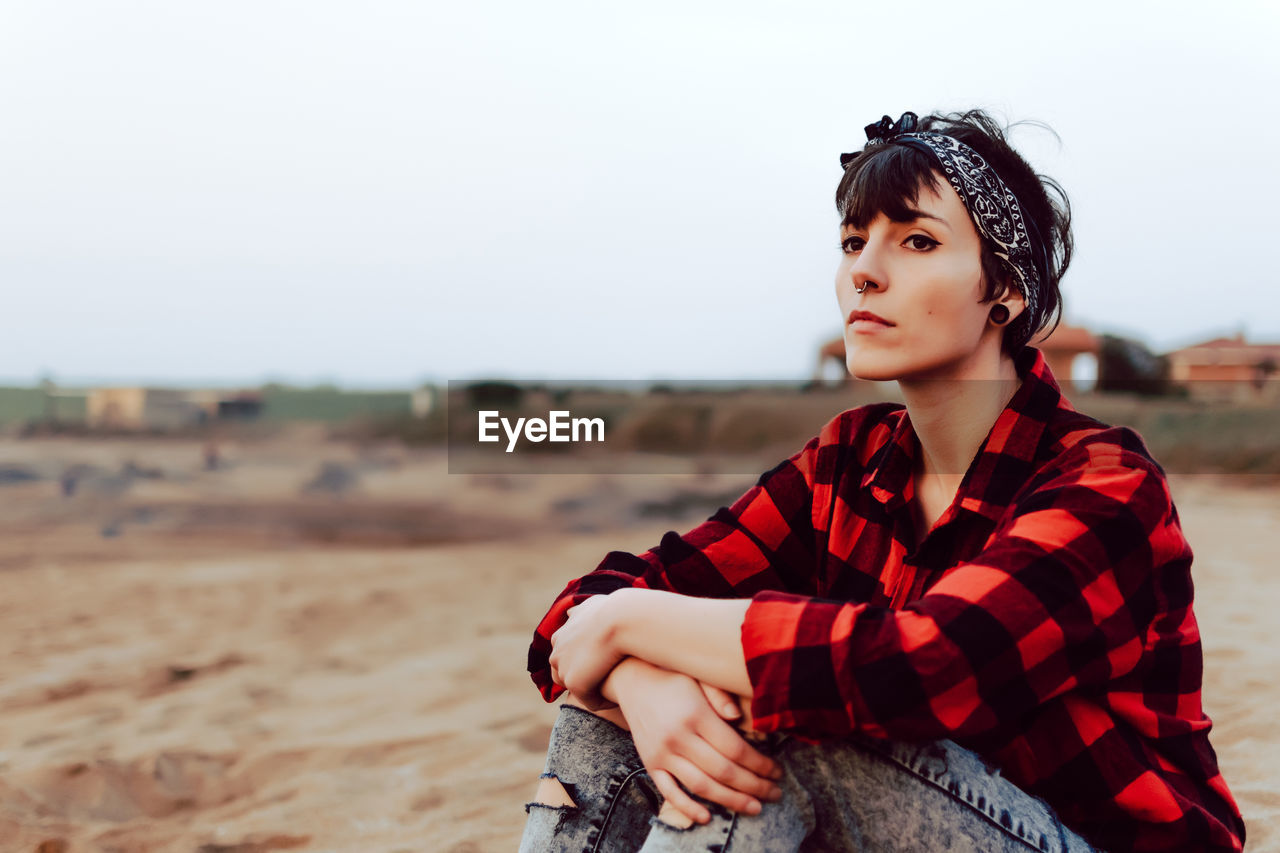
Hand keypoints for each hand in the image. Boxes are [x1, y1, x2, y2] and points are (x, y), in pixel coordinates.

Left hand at [548, 594, 624, 708]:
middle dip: (583, 679)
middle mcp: (556, 653)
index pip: (563, 657)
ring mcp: (564, 670)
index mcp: (559, 637)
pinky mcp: (576, 684)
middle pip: (565, 676)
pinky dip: (603, 701)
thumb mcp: (591, 605)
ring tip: (614, 689)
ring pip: (577, 689)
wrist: (621, 619)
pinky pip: (590, 701)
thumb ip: (580, 611)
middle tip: (607, 678)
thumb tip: (570, 612)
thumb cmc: (614, 611)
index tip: (601, 664)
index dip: (582, 663)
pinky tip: (618, 695)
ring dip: (593, 692)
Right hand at [610, 659, 782, 825]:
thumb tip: (739, 717)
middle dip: (753, 786)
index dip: (760, 764)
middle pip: (723, 771)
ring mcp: (662, 753)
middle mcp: (678, 737)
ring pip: (701, 786)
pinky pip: (669, 792)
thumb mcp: (700, 677)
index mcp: (695, 715)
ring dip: (731, 801)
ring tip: (754, 807)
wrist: (633, 682)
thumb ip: (720, 695)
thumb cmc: (676, 679)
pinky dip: (687, 807)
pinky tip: (708, 817)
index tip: (776, 771)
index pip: (735, 749)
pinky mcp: (650, 764)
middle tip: (774, 793)